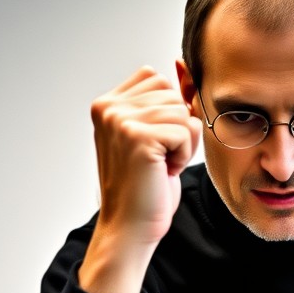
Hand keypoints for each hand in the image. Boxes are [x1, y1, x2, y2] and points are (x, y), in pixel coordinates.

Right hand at [79, 67, 201, 292]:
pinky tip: (164, 172)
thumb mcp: (154, 135)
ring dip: (182, 144)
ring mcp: (120, 120)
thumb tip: (185, 64)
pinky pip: (186, 130)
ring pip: (182, 113)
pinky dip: (184, 155)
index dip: (168, 113)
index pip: (157, 79)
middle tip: (157, 159)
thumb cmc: (145, 187)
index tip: (153, 145)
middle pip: (172, 94)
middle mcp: (108, 107)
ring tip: (160, 166)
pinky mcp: (138, 137)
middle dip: (177, 128)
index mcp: (107, 104)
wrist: (131, 228)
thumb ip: (164, 101)